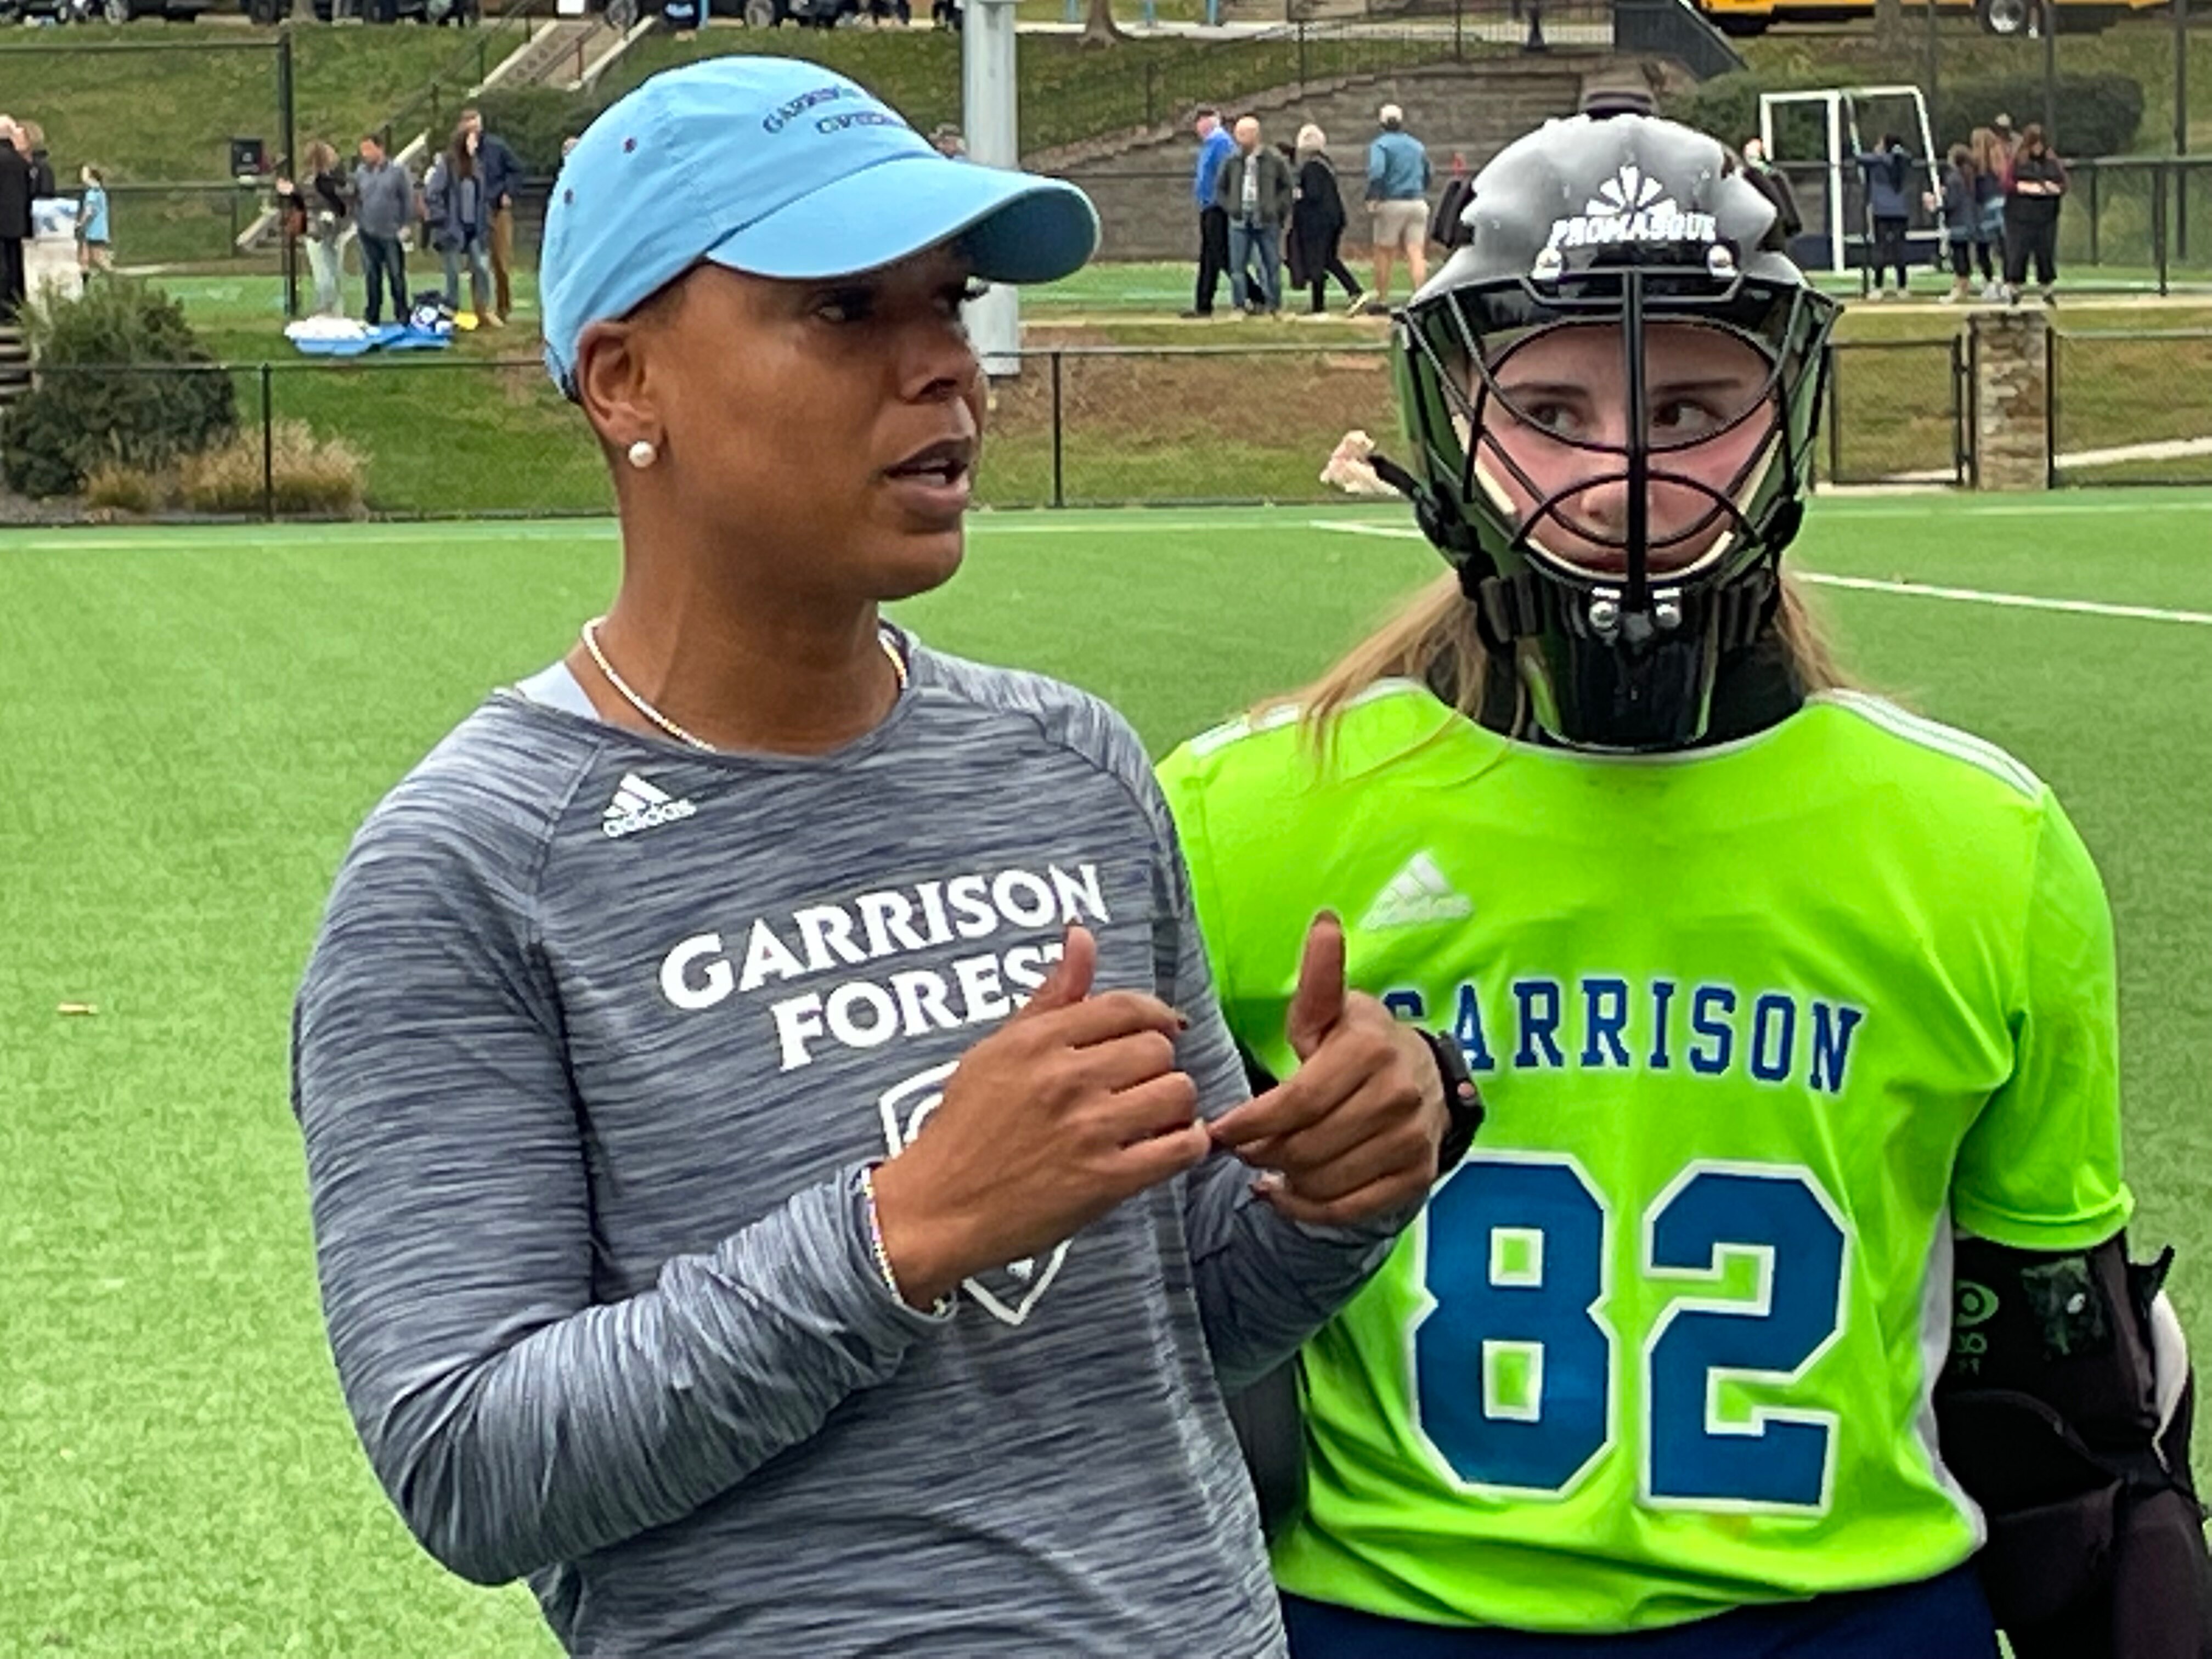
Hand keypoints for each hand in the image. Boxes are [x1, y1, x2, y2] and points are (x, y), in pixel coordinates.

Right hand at [871, 926, 1209, 1307]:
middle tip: (1141, 1084)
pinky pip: (1181, 1147)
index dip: (1155, 1017)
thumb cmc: (965, 1128)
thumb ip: (1049, 998)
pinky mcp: (1107, 1181)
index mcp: (1037, 1042)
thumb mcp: (995, 1052)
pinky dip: (1187, 1143)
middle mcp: (1066, 1079)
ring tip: (1152, 1116)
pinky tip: (1168, 1145)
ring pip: (1177, 1092)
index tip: (1161, 1030)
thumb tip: (1082, 935)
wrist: (938, 1208)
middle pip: (1158, 1049)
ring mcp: (1089, 1130)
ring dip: (1174, 1105)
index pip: (1126, 1007)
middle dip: (1157, 1064)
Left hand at [1207, 912, 1443, 1226]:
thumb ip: (1319, 978)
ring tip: (1263, 1165)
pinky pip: (1349, 1208)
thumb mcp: (1332, 1012)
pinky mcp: (1416, 1176)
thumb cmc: (1359, 1044)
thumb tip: (1323, 920)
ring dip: (1283, 1179)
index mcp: (1370, 1051)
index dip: (1250, 1123)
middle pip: (1307, 1145)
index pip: (1297, 1102)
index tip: (1219, 1130)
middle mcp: (1398, 1096)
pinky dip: (1308, 1209)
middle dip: (1261, 1152)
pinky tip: (1284, 1193)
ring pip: (1325, 1179)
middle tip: (1238, 1149)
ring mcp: (1411, 1141)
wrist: (1427, 1080)